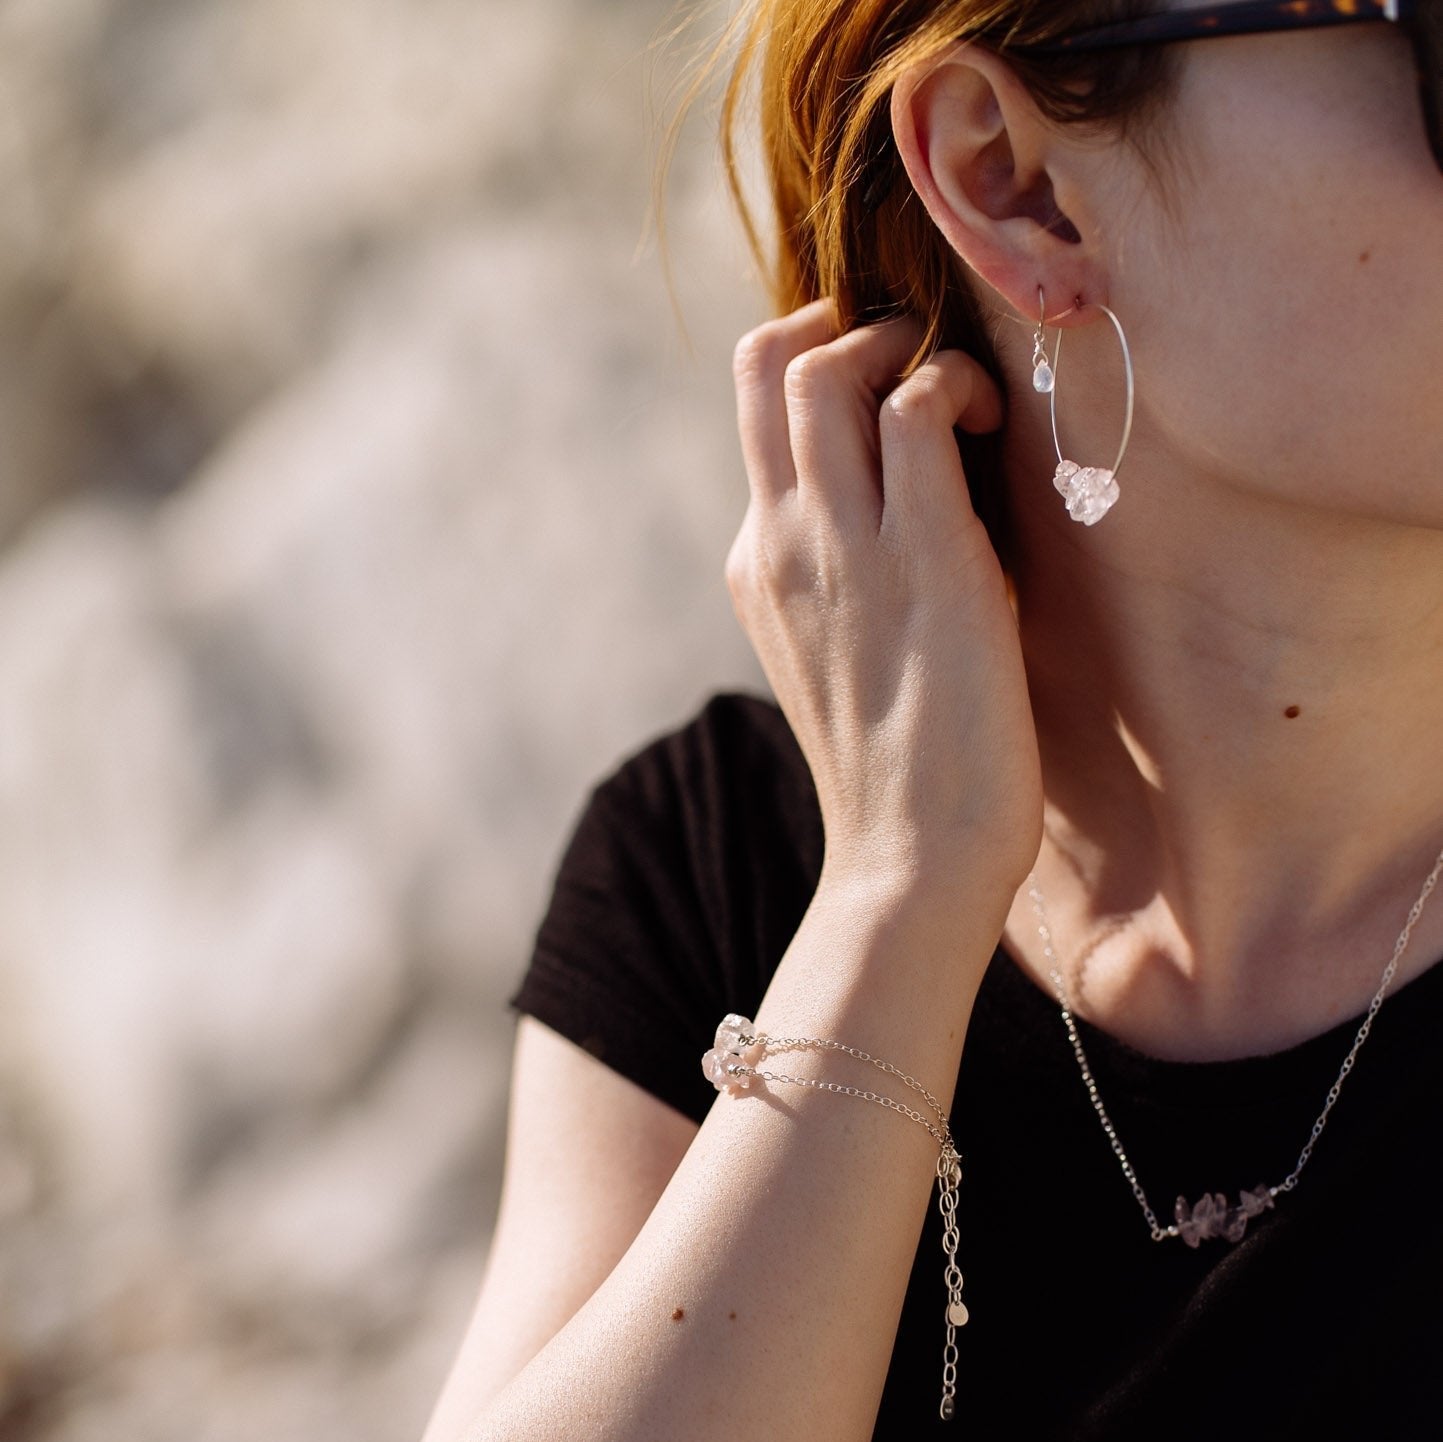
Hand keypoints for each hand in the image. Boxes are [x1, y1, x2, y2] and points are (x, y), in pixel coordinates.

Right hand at [726, 301, 1042, 906]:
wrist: (910, 858)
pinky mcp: (923, 556)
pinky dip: (955, 385)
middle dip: (842, 325)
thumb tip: (907, 504)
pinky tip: (992, 427)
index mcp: (756, 562)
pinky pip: (916, 408)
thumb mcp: (835, 652)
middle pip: (764, 362)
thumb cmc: (896, 764)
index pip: (756, 416)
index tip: (883, 388)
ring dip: (899, 344)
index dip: (817, 370)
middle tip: (914, 357)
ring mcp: (841, 545)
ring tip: (959, 391)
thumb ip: (839, 574)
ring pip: (824, 369)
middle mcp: (781, 539)